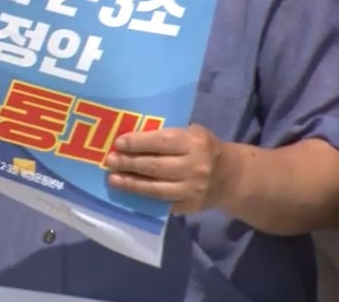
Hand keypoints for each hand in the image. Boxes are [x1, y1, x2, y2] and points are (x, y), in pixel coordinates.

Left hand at [104, 124, 229, 214]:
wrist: (229, 177)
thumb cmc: (202, 148)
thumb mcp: (191, 133)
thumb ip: (166, 136)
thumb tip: (130, 140)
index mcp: (194, 142)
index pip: (160, 142)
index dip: (137, 143)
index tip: (118, 143)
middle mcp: (194, 166)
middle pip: (154, 166)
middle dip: (128, 163)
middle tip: (109, 161)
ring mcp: (192, 189)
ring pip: (155, 188)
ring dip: (131, 184)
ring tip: (113, 179)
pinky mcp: (189, 205)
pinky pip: (161, 202)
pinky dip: (142, 198)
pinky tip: (128, 192)